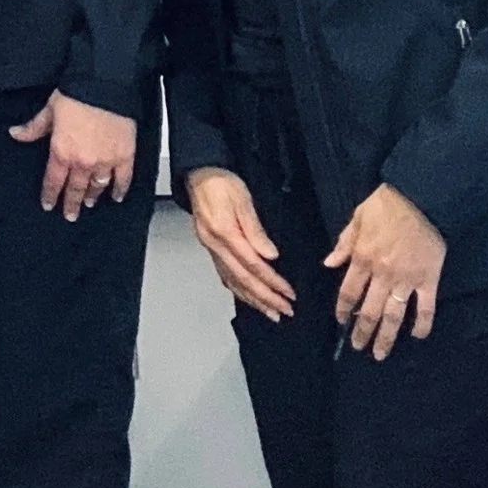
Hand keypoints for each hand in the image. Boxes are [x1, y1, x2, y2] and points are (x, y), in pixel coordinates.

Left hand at [10, 92, 136, 219]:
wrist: (104, 86)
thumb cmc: (77, 94)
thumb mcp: (49, 110)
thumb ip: (33, 127)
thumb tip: (15, 133)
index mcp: (61, 152)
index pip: (53, 181)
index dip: (50, 195)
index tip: (49, 205)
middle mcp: (82, 161)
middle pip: (75, 189)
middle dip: (71, 204)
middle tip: (70, 215)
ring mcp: (105, 161)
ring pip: (97, 186)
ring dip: (92, 197)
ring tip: (89, 203)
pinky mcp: (124, 156)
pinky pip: (123, 180)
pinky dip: (119, 190)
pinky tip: (116, 196)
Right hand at [181, 166, 294, 320]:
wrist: (199, 175)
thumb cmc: (222, 184)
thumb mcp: (243, 200)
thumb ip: (255, 230)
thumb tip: (270, 255)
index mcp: (224, 233)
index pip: (252, 265)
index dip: (271, 282)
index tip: (288, 293)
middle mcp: (215, 245)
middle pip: (242, 279)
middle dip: (264, 298)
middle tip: (284, 310)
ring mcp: (210, 248)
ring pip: (232, 281)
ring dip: (252, 300)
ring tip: (270, 312)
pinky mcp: (210, 248)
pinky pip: (224, 274)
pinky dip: (237, 289)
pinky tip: (247, 296)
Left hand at [328, 183, 444, 359]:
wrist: (422, 198)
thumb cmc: (386, 206)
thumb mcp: (356, 219)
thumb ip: (344, 244)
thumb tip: (328, 264)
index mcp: (362, 259)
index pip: (348, 292)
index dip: (342, 310)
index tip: (340, 322)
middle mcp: (382, 274)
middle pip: (369, 310)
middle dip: (362, 332)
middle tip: (358, 348)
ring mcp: (407, 279)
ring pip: (394, 315)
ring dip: (386, 336)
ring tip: (380, 353)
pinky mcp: (429, 279)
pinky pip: (426, 307)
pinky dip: (422, 324)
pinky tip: (417, 336)